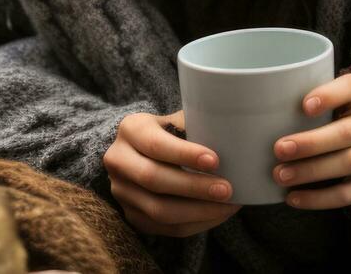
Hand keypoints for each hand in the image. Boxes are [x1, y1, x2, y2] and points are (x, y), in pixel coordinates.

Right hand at [104, 110, 241, 236]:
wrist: (147, 153)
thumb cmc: (174, 133)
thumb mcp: (179, 121)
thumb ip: (198, 125)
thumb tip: (233, 137)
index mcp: (130, 129)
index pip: (155, 145)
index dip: (185, 155)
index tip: (216, 160)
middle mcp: (118, 160)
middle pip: (153, 179)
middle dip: (194, 187)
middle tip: (227, 189)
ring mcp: (122, 192)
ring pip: (159, 210)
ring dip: (198, 211)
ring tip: (227, 205)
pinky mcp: (132, 216)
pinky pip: (166, 228)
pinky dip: (196, 224)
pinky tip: (217, 214)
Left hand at [271, 71, 350, 209]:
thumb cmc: (323, 116)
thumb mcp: (317, 100)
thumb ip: (295, 99)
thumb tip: (247, 105)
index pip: (350, 87)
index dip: (329, 96)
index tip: (303, 106)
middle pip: (346, 133)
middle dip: (311, 143)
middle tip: (278, 149)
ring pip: (348, 163)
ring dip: (311, 172)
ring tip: (280, 175)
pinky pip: (348, 194)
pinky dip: (319, 198)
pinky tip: (293, 197)